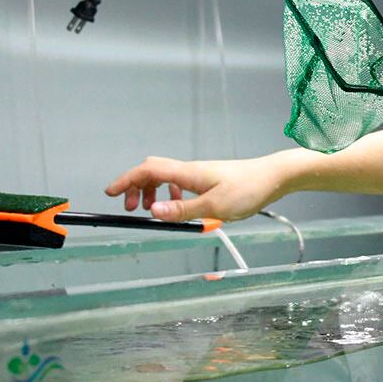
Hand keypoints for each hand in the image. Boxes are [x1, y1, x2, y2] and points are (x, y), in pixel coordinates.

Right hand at [105, 153, 295, 222]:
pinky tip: (180, 206)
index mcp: (187, 173)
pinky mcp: (208, 180)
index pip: (147, 171)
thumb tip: (153, 212)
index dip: (126, 180)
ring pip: (165, 176)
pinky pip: (180, 182)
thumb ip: (183, 210)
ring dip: (153, 191)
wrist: (272, 178)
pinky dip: (171, 193)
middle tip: (130, 208)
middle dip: (135, 187)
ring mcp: (199, 174)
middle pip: (152, 171)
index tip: (110, 193)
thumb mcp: (214, 206)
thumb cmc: (248, 190)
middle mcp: (190, 170)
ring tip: (152, 210)